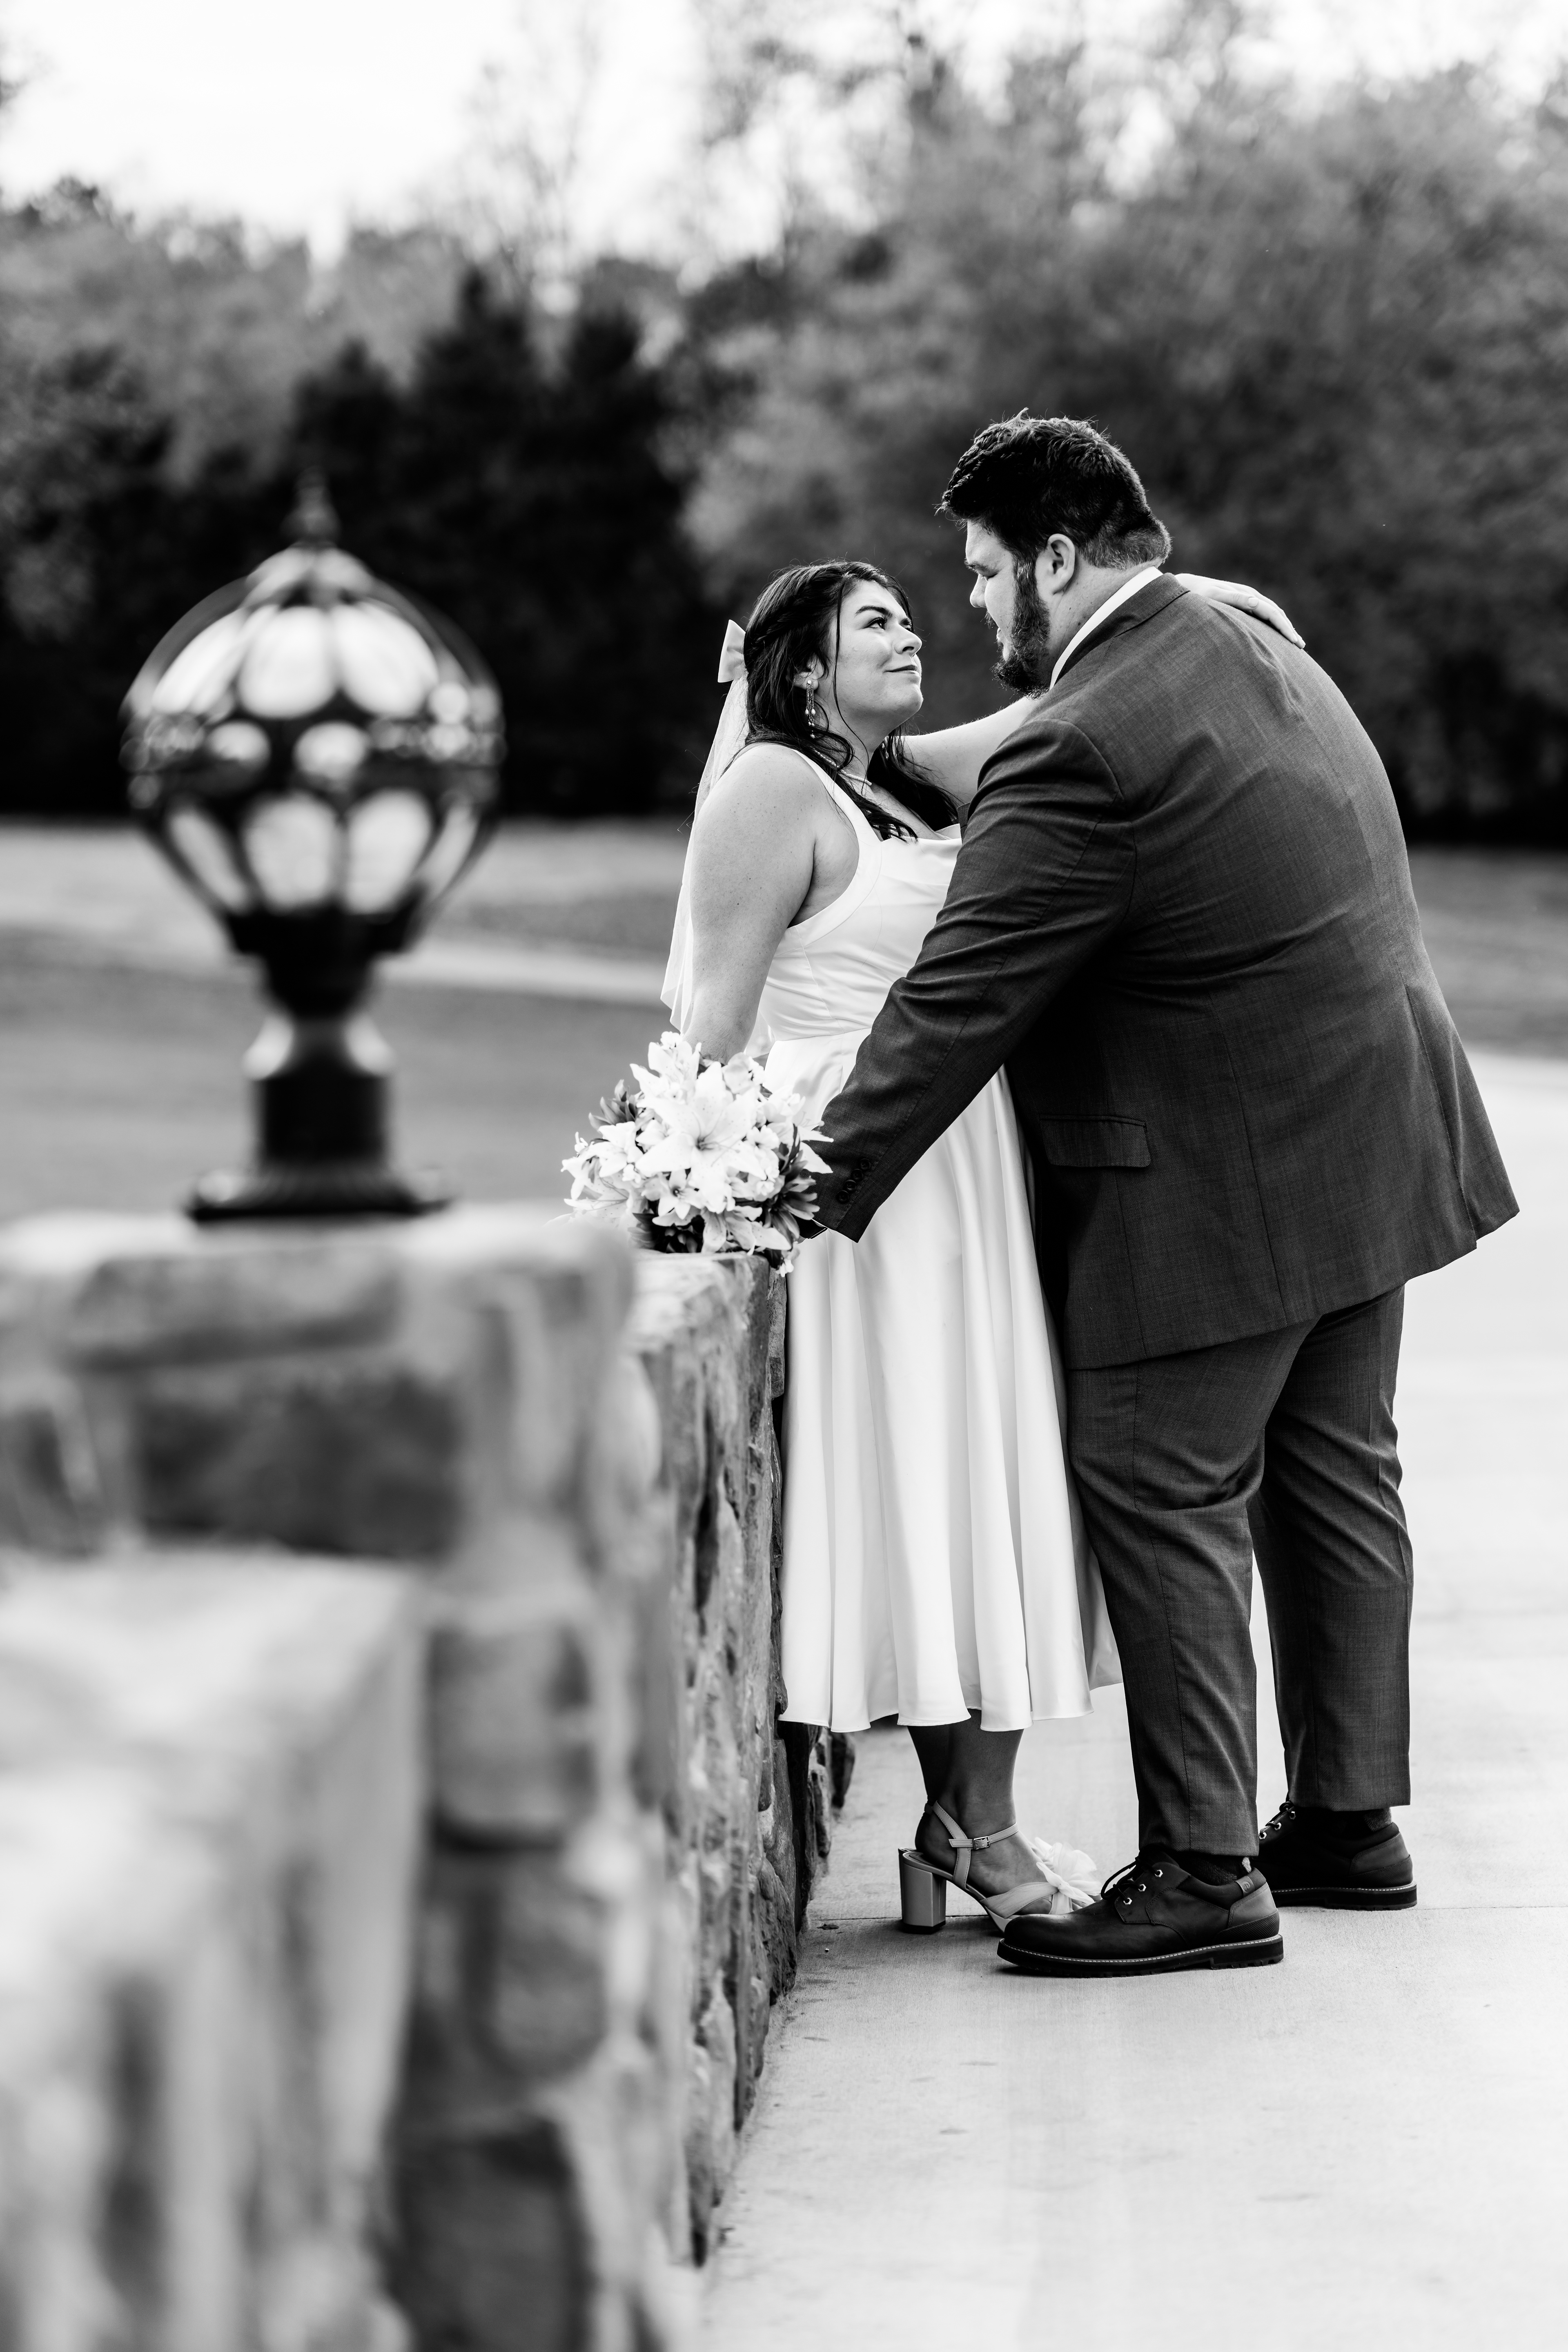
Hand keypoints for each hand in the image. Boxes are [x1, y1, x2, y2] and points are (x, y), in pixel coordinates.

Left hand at [1175, 572, 1304, 648]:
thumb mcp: (1213, 596)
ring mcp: (1246, 600)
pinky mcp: (1241, 605)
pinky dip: (1273, 625)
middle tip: (1301, 646)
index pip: (1271, 612)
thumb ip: (1234, 599)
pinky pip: (1262, 616)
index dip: (1284, 627)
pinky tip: (1276, 636)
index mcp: (1246, 595)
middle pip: (1275, 613)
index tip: (1294, 642)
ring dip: (1284, 627)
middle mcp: (1249, 596)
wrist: (1184, 587)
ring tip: (1295, 643)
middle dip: (1288, 629)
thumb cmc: (1196, 595)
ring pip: (1271, 614)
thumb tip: (1255, 602)